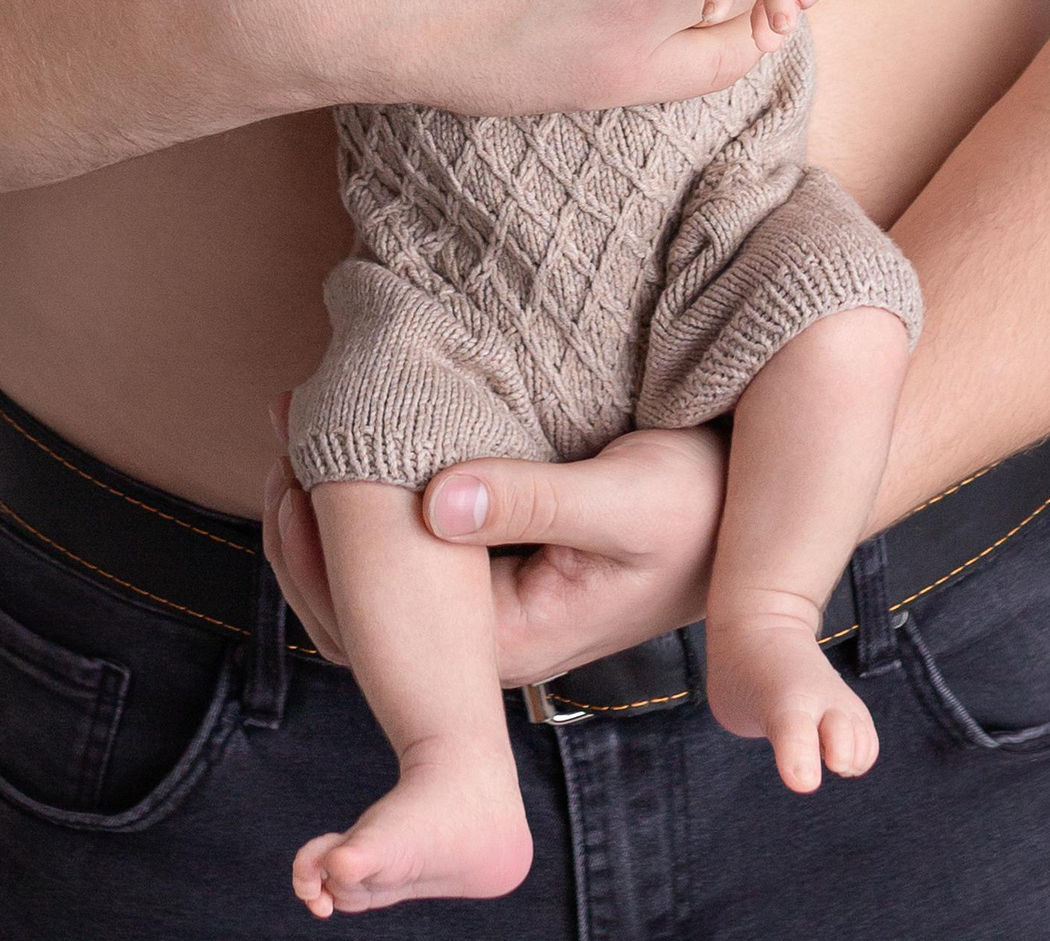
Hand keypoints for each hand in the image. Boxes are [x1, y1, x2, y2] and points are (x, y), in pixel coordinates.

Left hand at [262, 406, 727, 686]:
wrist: (760, 513)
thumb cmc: (704, 504)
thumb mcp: (626, 494)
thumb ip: (530, 498)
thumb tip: (431, 500)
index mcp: (510, 640)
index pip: (371, 616)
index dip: (317, 536)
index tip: (296, 447)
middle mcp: (487, 640)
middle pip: (353, 607)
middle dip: (305, 509)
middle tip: (288, 408)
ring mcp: (487, 611)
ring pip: (371, 580)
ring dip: (330, 498)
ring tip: (303, 410)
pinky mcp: (494, 573)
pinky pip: (403, 551)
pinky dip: (368, 495)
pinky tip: (355, 428)